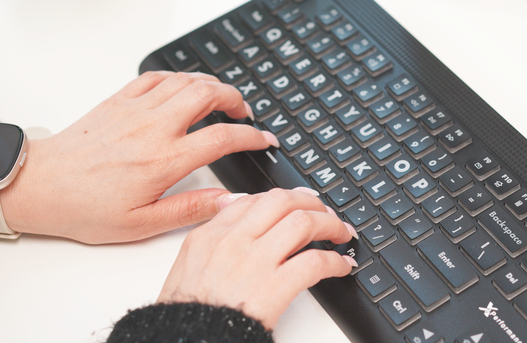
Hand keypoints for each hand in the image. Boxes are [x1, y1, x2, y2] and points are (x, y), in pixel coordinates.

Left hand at [0, 71, 277, 243]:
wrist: (42, 186)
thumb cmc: (86, 207)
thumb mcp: (141, 224)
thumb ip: (191, 209)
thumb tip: (229, 201)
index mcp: (164, 160)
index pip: (222, 137)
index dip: (252, 136)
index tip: (263, 139)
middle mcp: (154, 128)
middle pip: (209, 94)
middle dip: (235, 99)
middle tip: (244, 113)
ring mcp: (137, 109)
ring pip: (186, 80)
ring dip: (212, 84)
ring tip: (221, 98)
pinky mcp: (120, 99)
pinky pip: (157, 76)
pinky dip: (179, 77)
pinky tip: (184, 87)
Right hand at [157, 188, 357, 329]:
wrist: (187, 341)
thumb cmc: (186, 317)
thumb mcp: (186, 268)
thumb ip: (212, 240)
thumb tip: (233, 215)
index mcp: (209, 236)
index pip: (253, 200)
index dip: (283, 198)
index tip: (298, 202)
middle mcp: (233, 242)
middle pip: (282, 201)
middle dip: (310, 203)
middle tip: (325, 213)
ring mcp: (254, 262)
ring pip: (303, 223)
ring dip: (330, 225)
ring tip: (341, 234)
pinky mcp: (273, 288)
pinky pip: (314, 262)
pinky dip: (335, 261)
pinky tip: (341, 266)